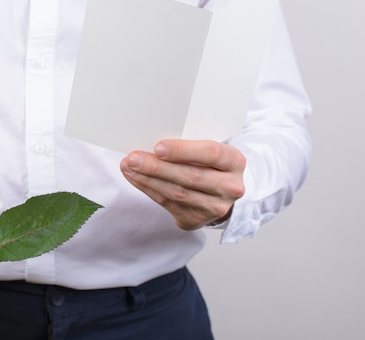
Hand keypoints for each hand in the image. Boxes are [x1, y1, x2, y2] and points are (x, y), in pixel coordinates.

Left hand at [120, 139, 245, 229]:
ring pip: (176, 193)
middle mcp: (229, 187)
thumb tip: (154, 144)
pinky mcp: (196, 220)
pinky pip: (167, 204)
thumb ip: (190, 145)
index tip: (158, 147)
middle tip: (134, 158)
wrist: (222, 190)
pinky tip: (135, 178)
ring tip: (128, 167)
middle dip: (157, 167)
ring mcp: (214, 208)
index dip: (183, 151)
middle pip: (190, 177)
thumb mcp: (209, 148)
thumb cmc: (210, 162)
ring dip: (147, 179)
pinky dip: (148, 189)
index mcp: (235, 162)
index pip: (211, 154)